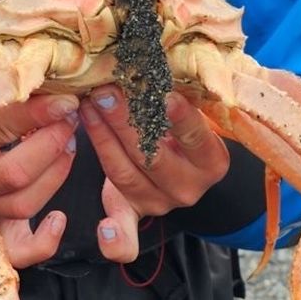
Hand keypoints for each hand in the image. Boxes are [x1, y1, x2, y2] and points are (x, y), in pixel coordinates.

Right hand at [0, 91, 78, 269]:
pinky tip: (59, 218)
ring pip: (24, 203)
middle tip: (71, 122)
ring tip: (71, 147)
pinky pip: (20, 252)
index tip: (67, 100)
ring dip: (57, 175)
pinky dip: (45, 241)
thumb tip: (25, 64)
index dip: (36, 113)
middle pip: (14, 172)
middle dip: (51, 144)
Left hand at [79, 86, 230, 263]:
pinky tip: (103, 231)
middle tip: (107, 91)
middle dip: (125, 122)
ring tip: (88, 107)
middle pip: (153, 156)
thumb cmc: (186, 127)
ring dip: (102, 140)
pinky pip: (126, 235)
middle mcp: (190, 189)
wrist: (181, 165)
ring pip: (126, 174)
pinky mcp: (134, 213)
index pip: (196, 140)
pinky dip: (115, 238)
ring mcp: (160, 204)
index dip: (181, 120)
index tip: (164, 95)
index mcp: (212, 162)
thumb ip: (197, 95)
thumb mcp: (201, 111)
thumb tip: (198, 60)